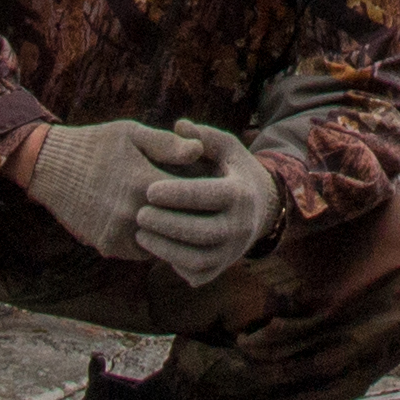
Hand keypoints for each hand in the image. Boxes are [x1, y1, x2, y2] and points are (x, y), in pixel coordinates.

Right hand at [23, 115, 207, 259]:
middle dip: (195, 216)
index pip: (192, 195)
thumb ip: (167, 144)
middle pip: (180, 223)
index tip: (216, 187)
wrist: (50, 167)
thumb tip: (199, 150)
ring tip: (189, 220)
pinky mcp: (109, 246)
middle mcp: (133, 213)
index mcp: (143, 182)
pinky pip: (143, 251)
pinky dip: (153, 242)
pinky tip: (161, 228)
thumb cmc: (95, 144)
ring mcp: (119, 233)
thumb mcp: (131, 133)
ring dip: (174, 233)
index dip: (205, 191)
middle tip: (211, 210)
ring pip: (163, 242)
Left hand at [132, 119, 284, 284]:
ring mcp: (231, 252)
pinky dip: (173, 263)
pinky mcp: (221, 269)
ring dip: (166, 248)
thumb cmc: (232, 172)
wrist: (260, 209)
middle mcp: (240, 227)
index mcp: (240, 194)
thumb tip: (180, 126)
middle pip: (202, 232)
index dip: (178, 194)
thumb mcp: (226, 148)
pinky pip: (195, 273)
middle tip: (139, 214)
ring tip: (140, 233)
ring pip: (197, 259)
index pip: (209, 196)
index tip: (149, 190)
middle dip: (168, 225)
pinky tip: (154, 247)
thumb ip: (203, 137)